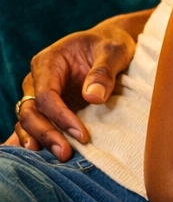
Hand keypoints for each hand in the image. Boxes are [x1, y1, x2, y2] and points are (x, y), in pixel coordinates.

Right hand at [6, 23, 137, 160]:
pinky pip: (33, 125)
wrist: (110, 43)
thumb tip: (93, 97)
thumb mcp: (114, 51)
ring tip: (55, 157)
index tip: (82, 135)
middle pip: (31, 111)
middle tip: (65, 153)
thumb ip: (104, 71)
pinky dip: (30, 140)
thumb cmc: (112, 43)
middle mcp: (38, 79)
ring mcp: (40, 94)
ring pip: (29, 121)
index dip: (61, 117)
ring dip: (40, 140)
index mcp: (49, 62)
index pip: (46, 95)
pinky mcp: (49, 107)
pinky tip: (29, 158)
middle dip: (46, 134)